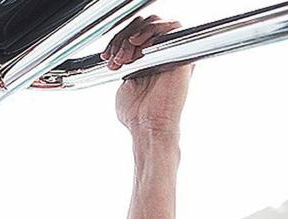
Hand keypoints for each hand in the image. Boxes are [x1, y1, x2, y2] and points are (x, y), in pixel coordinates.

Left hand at [102, 15, 192, 136]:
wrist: (148, 125)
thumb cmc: (136, 114)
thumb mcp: (124, 86)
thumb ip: (124, 68)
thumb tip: (117, 57)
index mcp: (148, 62)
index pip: (134, 35)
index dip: (117, 40)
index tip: (105, 55)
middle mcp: (162, 55)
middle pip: (142, 26)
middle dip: (121, 39)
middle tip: (115, 58)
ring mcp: (172, 53)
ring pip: (154, 24)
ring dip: (132, 37)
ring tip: (124, 58)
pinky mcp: (181, 54)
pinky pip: (171, 28)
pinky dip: (152, 31)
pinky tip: (138, 45)